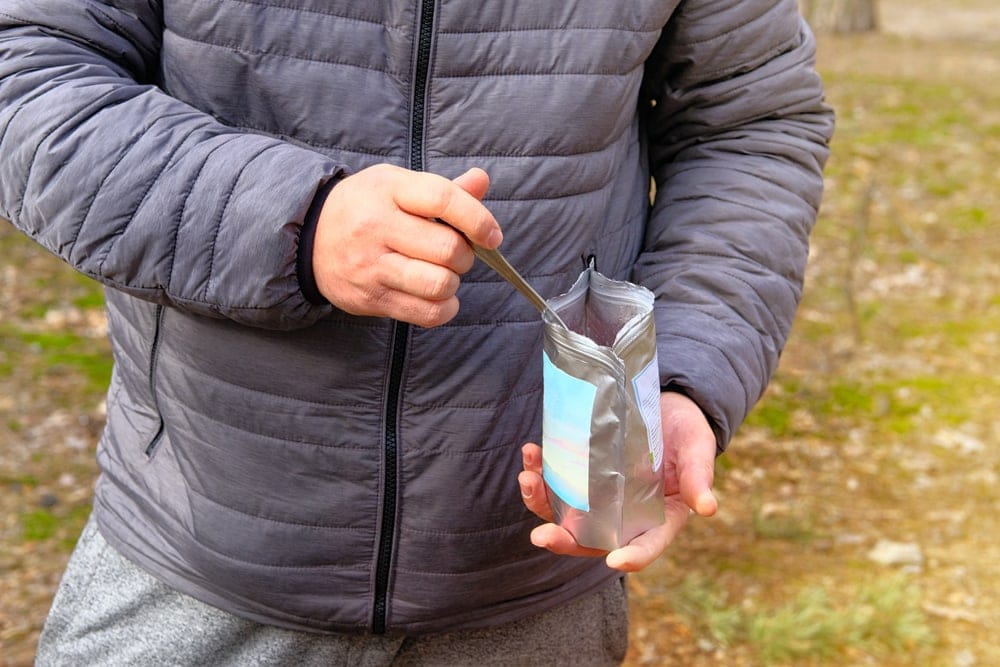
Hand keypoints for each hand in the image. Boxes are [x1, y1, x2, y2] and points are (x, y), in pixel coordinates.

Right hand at [312, 164, 501, 326]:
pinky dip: (445, 308)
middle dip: (466, 255)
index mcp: (389, 190)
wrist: (309, 238)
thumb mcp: (397, 185)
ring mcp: (371, 266)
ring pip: (438, 283)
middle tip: (457, 253)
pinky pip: (426, 313)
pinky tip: (439, 297)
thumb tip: (481, 181)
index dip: (477, 219)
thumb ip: (443, 188)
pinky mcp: (371, 299)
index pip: (443, 200)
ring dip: (453, 282)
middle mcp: (376, 226)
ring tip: (443, 273)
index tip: (491, 236)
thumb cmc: (365, 207)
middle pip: (447, 248)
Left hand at [518, 391, 717, 571]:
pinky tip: (531, 453)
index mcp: (657, 518)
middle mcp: (622, 514)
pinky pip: (555, 482)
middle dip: (563, 540)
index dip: (632, 557)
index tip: (614, 561)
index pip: (645, 546)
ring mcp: (598, 496)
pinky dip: (539, 472)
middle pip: (591, 538)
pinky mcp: (580, 474)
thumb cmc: (687, 432)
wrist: (665, 407)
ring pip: (564, 512)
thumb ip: (699, 476)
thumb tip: (708, 508)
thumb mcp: (698, 449)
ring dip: (540, 502)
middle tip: (541, 535)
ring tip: (528, 479)